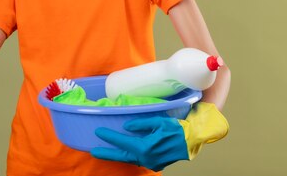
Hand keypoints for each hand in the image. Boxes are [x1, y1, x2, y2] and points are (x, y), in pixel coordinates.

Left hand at [91, 102, 228, 170]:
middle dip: (107, 153)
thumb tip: (126, 126)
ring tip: (106, 151)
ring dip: (118, 155)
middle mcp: (147, 158)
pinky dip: (129, 156)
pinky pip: (138, 159)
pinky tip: (124, 152)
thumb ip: (141, 124)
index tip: (98, 132)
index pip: (123, 142)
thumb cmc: (177, 129)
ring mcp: (152, 163)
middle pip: (122, 156)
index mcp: (146, 147)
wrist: (193, 140)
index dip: (110, 137)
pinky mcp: (156, 163)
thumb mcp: (158, 121)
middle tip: (93, 151)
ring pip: (130, 159)